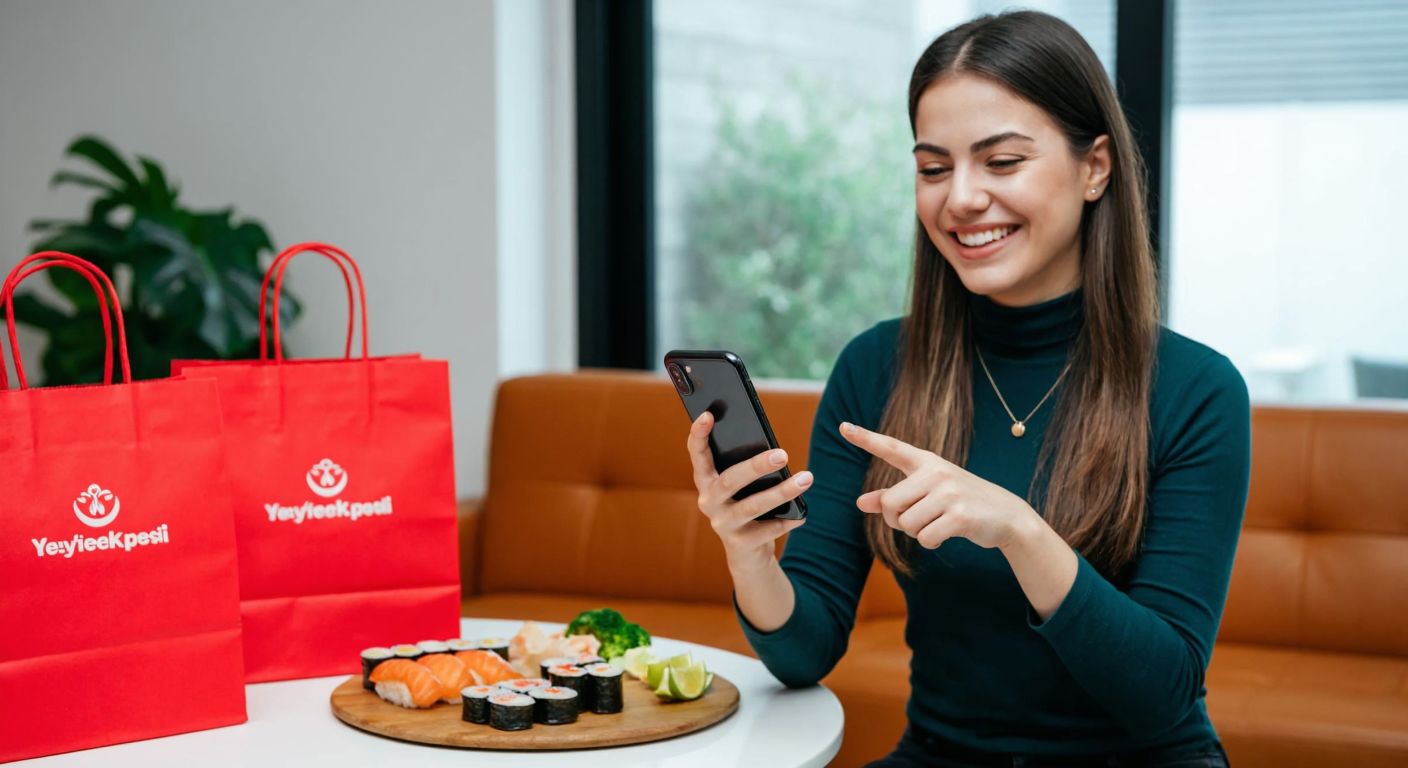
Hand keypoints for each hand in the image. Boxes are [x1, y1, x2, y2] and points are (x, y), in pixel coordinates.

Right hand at [686, 410, 810, 573]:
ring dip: (781, 492)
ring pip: (752, 506)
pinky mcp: (740, 544)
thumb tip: (775, 450)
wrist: (746, 553)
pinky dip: (787, 520)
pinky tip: (802, 514)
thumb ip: (746, 468)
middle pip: (730, 481)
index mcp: (706, 481)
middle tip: (783, 454)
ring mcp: (722, 524)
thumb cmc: (746, 505)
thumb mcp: (742, 487)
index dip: (699, 435)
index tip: (708, 415)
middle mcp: (708, 502)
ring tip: (806, 479)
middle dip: (756, 466)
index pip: (697, 454)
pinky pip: (767, 530)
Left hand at [839, 422, 1036, 550]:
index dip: (866, 438)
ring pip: (906, 524)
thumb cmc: (961, 502)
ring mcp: (949, 493)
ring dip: (916, 533)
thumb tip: (860, 503)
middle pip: (889, 504)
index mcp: (927, 462)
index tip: (843, 427)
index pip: (891, 448)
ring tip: (937, 523)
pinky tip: (947, 533)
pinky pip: (925, 538)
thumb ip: (893, 497)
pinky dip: (931, 542)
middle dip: (896, 520)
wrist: (1007, 515)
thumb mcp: (928, 493)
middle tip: (916, 519)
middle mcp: (937, 472)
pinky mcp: (960, 516)